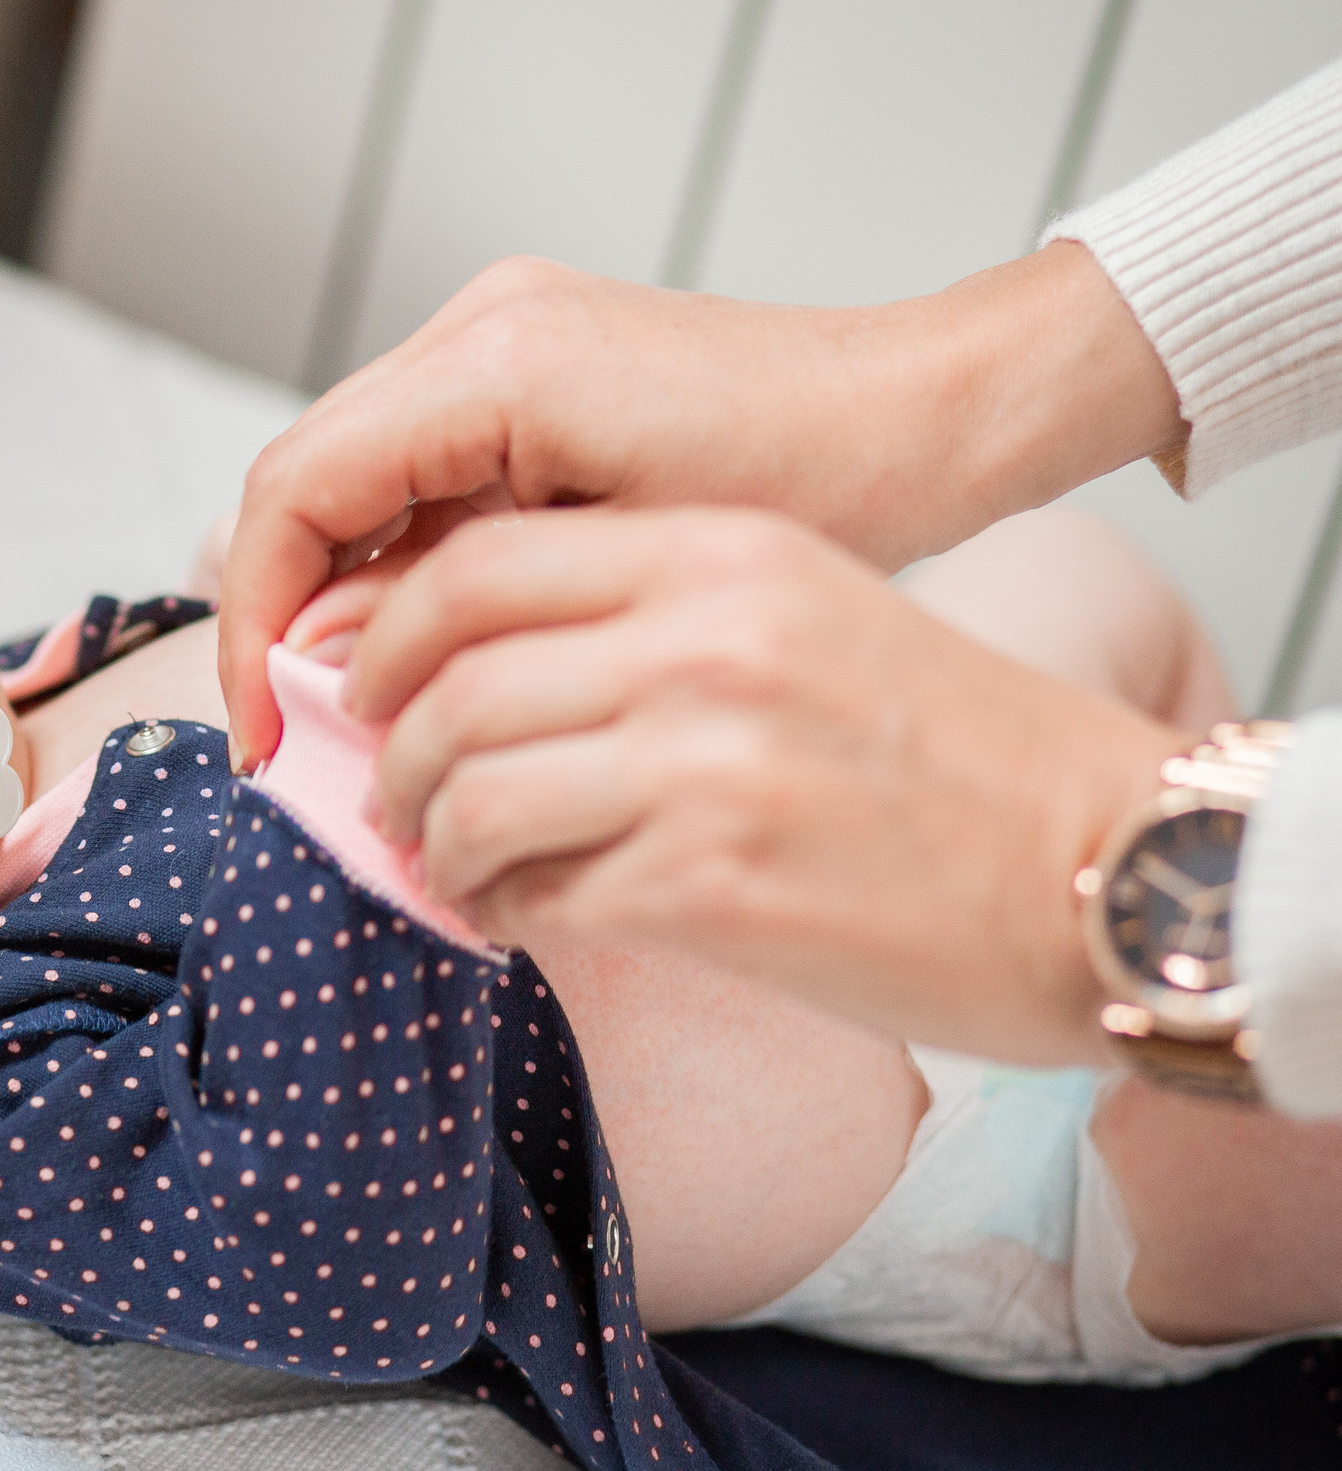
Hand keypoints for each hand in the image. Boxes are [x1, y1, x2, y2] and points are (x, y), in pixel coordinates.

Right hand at [217, 244, 1179, 767]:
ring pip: (341, 477)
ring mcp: (494, 335)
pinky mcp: (520, 368)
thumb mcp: (630, 575)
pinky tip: (420, 650)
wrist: (926, 408)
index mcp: (498, 364)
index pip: (293, 491)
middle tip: (288, 742)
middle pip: (298, 479)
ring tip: (349, 712)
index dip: (253, 621)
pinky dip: (389, 560)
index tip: (268, 735)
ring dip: (328, 592)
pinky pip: (405, 468)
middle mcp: (478, 325)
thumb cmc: (828, 481)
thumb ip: (461, 609)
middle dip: (276, 615)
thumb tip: (326, 662)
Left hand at [343, 505, 1186, 1064]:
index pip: (478, 568)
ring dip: (437, 845)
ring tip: (459, 868)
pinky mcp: (713, 887)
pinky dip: (501, 913)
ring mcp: (707, 764)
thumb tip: (465, 661)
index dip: (386, 634)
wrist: (1106, 864)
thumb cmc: (950, 751)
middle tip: (394, 800)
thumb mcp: (801, 612)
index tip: (364, 688)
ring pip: (468, 793)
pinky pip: (533, 895)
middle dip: (390, 756)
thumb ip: (646, 613)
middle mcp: (706, 642)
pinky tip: (525, 916)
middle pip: (448, 683)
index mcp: (721, 554)